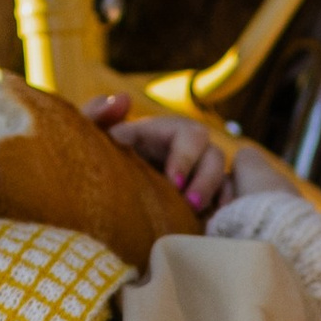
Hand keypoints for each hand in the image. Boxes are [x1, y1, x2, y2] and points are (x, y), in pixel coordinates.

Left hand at [83, 96, 291, 218]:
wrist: (99, 210)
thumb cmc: (97, 167)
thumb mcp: (90, 141)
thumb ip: (96, 115)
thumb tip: (123, 99)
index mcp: (160, 134)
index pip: (184, 134)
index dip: (183, 157)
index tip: (173, 182)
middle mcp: (183, 150)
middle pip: (209, 149)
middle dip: (200, 173)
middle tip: (186, 197)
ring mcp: (197, 173)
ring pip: (221, 171)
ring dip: (211, 188)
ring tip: (194, 210)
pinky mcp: (207, 197)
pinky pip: (229, 194)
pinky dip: (225, 204)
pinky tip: (214, 220)